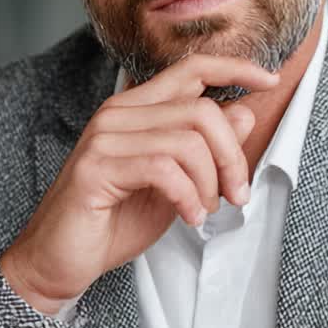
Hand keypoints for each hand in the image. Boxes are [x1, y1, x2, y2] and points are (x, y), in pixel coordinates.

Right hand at [0, 54, 274, 314]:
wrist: (59, 260)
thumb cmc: (112, 221)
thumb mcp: (176, 183)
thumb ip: (205, 149)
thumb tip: (243, 114)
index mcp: (137, 108)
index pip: (192, 68)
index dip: (235, 68)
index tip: (269, 80)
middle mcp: (119, 113)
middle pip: (202, 110)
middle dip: (232, 156)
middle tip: (236, 194)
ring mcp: (105, 138)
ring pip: (188, 140)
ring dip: (210, 183)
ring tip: (204, 210)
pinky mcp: (96, 167)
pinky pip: (164, 168)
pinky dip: (188, 196)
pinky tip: (188, 218)